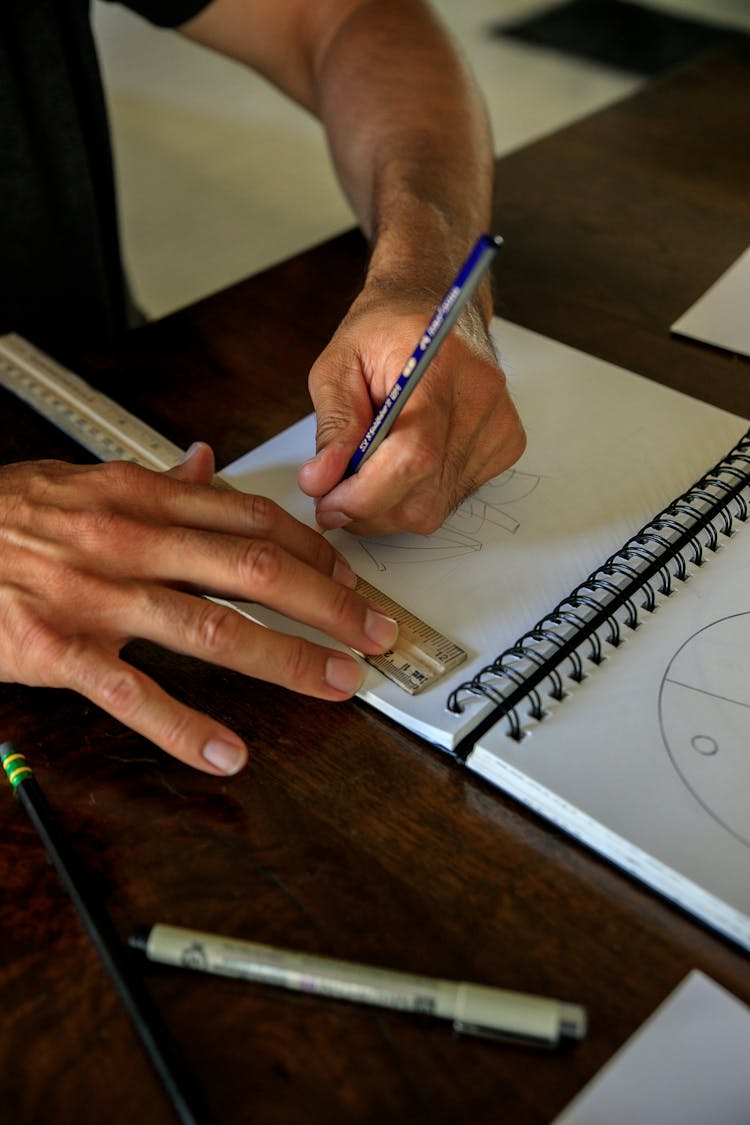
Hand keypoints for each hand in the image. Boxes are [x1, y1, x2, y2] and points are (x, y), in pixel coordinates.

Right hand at [0, 444, 397, 775]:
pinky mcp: (61, 651)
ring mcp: (98, 598)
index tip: (349, 578)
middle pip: (255, 571)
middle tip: (373, 633)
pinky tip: (229, 752)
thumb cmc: (7, 515)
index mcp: (141, 499)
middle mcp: (131, 542)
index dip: (314, 553)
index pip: (252, 521)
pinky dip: (187, 729)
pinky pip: (134, 695)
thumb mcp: (84, 481)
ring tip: (335, 682)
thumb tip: (206, 464)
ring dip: (287, 660)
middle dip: (328, 604)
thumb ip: (155, 481)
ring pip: (213, 630)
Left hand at [298, 289, 525, 534]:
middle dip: (368, 507)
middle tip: (335, 492)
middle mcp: (481, 397)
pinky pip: (452, 497)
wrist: (435, 310)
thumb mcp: (339, 365)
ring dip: (389, 505)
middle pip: (424, 492)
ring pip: (436, 507)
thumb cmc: (384, 331)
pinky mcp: (506, 444)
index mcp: (440, 365)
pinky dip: (416, 495)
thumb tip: (320, 483)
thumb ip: (333, 428)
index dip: (365, 494)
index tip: (328, 503)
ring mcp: (499, 425)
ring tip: (368, 472)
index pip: (412, 455)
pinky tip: (403, 464)